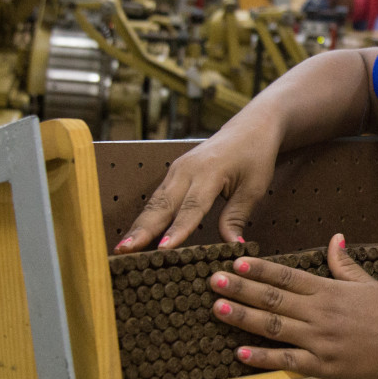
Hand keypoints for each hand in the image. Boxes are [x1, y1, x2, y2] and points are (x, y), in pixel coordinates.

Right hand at [114, 123, 279, 252]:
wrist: (250, 127)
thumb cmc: (255, 156)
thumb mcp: (254, 187)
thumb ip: (237, 215)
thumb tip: (232, 246)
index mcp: (210, 172)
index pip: (191, 207)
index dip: (177, 230)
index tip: (163, 250)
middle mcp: (187, 170)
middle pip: (162, 204)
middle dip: (143, 230)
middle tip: (124, 251)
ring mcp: (177, 169)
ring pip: (154, 202)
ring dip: (138, 225)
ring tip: (122, 248)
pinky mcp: (174, 172)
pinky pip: (157, 197)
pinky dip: (145, 217)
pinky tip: (135, 234)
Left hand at [209, 233, 377, 378]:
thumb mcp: (369, 284)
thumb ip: (345, 265)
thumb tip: (334, 238)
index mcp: (330, 291)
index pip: (287, 276)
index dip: (259, 269)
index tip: (235, 262)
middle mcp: (320, 314)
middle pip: (273, 298)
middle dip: (240, 289)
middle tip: (213, 281)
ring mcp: (320, 341)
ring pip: (273, 327)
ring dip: (243, 318)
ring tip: (218, 309)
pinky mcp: (323, 366)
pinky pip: (287, 361)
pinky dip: (262, 358)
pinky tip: (240, 353)